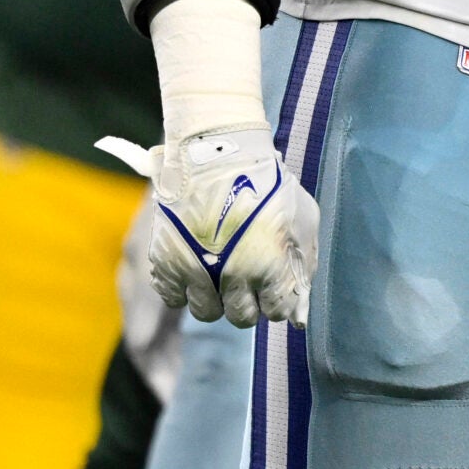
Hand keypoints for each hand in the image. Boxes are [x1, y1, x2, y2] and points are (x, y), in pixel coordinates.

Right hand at [99, 126, 317, 327]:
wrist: (217, 151)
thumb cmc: (266, 184)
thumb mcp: (302, 219)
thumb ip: (303, 266)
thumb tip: (299, 312)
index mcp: (269, 266)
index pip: (275, 312)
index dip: (275, 299)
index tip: (271, 284)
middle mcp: (232, 276)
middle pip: (240, 317)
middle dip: (246, 301)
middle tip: (244, 277)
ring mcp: (195, 271)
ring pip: (206, 312)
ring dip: (215, 298)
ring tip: (219, 270)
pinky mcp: (165, 262)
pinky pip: (173, 298)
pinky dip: (183, 288)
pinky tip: (194, 266)